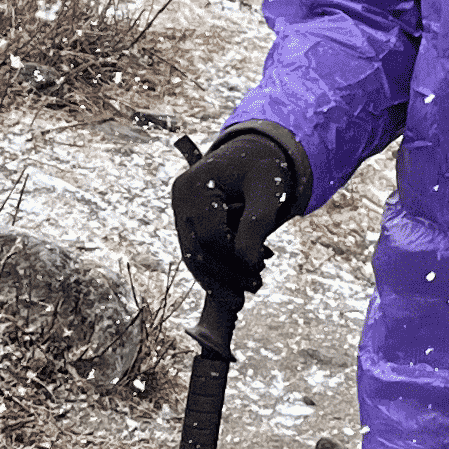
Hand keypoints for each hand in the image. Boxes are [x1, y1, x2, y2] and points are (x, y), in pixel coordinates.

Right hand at [172, 129, 296, 298]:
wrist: (253, 153)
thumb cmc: (263, 167)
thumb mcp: (269, 190)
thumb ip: (257, 224)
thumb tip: (247, 264)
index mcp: (195, 184)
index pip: (210, 234)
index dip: (234, 257)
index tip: (260, 268)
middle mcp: (180, 197)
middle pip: (196, 249)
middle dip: (224, 276)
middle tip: (252, 291)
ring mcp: (179, 209)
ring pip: (192, 255)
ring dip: (218, 278)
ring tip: (242, 295)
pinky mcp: (186, 220)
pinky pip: (195, 250)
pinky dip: (214, 267)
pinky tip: (234, 281)